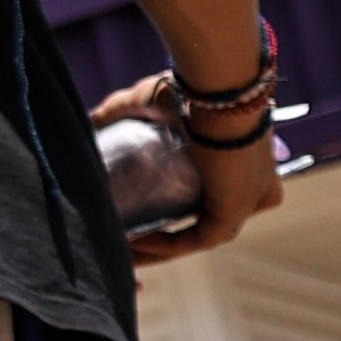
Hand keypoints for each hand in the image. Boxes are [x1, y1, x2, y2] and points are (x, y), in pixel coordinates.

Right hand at [93, 69, 281, 261]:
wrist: (218, 90)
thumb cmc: (191, 90)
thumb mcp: (147, 102)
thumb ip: (116, 112)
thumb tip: (87, 122)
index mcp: (242, 164)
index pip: (203, 200)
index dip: (165, 215)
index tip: (130, 221)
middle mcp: (253, 188)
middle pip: (198, 224)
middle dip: (157, 239)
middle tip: (118, 243)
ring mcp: (249, 201)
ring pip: (196, 235)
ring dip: (157, 248)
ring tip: (119, 250)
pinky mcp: (238, 211)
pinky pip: (196, 239)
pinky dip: (164, 245)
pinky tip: (133, 243)